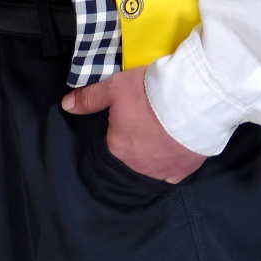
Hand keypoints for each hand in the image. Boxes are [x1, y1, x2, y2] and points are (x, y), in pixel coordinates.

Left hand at [61, 66, 205, 182]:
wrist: (194, 99)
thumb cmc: (151, 94)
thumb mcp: (115, 87)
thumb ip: (90, 98)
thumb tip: (66, 105)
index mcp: (117, 150)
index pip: (108, 145)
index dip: (115, 130)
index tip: (124, 119)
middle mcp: (136, 168)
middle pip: (129, 158)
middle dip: (133, 144)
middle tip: (142, 124)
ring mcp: (161, 173)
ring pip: (150, 167)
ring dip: (151, 154)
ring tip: (158, 134)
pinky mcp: (182, 171)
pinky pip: (171, 173)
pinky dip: (170, 162)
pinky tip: (172, 149)